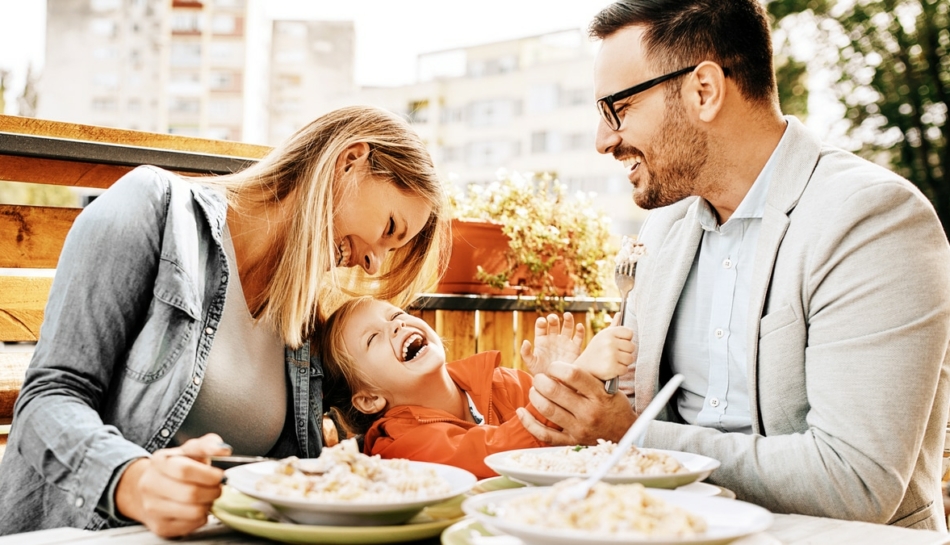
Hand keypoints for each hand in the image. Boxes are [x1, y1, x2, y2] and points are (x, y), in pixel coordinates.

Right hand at [115, 433, 230, 537]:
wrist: (150, 487)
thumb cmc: (176, 467)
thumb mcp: (191, 449)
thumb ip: (208, 445)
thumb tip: (223, 450)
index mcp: (160, 461)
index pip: (184, 470)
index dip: (208, 475)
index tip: (220, 475)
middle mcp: (150, 485)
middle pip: (190, 493)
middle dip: (213, 491)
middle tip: (218, 488)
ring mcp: (152, 507)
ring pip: (193, 512)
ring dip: (208, 505)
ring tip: (208, 497)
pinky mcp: (159, 526)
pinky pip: (191, 526)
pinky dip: (201, 518)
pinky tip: (197, 508)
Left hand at [517, 361, 634, 444]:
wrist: (625, 434)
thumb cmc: (613, 405)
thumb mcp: (607, 388)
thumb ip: (587, 378)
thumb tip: (562, 366)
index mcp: (598, 395)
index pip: (572, 375)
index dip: (557, 367)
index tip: (553, 366)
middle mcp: (588, 412)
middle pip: (555, 391)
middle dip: (541, 380)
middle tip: (539, 378)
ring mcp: (579, 428)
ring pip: (547, 410)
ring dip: (535, 396)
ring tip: (534, 390)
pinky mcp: (570, 441)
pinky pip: (544, 434)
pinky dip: (529, 422)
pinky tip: (522, 412)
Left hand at [520, 312, 584, 374]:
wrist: (555, 384)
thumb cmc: (541, 373)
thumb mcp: (530, 363)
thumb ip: (525, 353)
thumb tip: (525, 341)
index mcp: (542, 340)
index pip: (541, 327)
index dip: (541, 322)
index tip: (542, 322)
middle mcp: (554, 338)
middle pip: (554, 324)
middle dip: (553, 319)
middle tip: (553, 318)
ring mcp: (565, 342)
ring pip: (567, 327)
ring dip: (568, 320)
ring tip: (567, 315)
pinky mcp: (575, 348)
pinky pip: (578, 337)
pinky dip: (580, 331)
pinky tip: (579, 326)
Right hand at [573, 324, 635, 380]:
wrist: (583, 368)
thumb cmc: (596, 350)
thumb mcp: (602, 336)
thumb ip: (613, 325)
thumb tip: (620, 313)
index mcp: (608, 333)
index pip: (629, 333)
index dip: (625, 340)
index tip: (618, 344)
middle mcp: (609, 342)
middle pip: (632, 347)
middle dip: (625, 352)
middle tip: (614, 355)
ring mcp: (611, 355)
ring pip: (630, 358)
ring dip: (623, 362)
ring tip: (613, 361)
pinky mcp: (611, 368)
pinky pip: (625, 369)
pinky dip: (620, 371)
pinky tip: (611, 368)